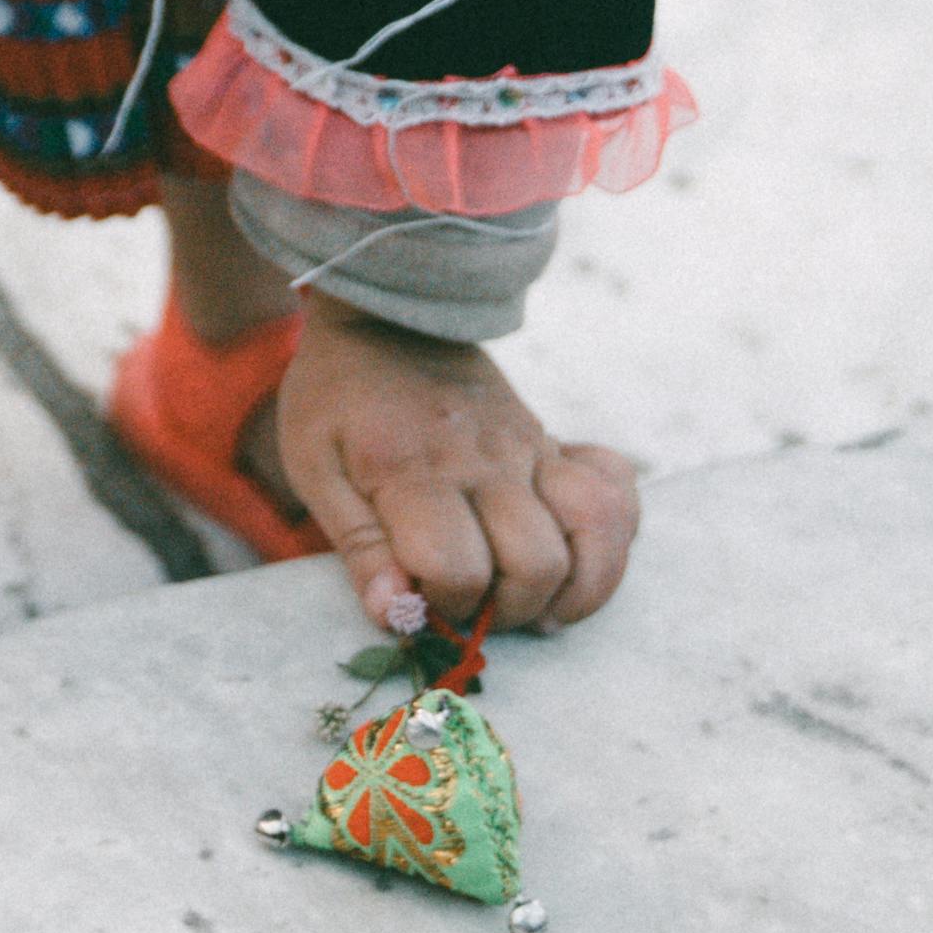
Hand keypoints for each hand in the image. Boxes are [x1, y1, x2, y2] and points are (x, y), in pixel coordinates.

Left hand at [277, 295, 639, 637]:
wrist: (387, 315)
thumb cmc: (340, 398)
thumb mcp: (315, 467)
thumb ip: (359, 548)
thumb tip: (398, 616)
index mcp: (414, 469)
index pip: (456, 568)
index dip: (440, 605)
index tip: (417, 597)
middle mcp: (484, 460)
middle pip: (537, 564)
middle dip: (506, 609)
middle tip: (472, 603)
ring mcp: (528, 448)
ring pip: (596, 530)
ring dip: (574, 587)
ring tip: (535, 603)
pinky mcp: (553, 444)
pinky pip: (617, 491)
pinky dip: (611, 535)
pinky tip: (573, 557)